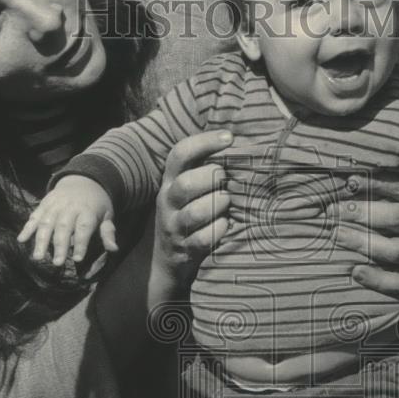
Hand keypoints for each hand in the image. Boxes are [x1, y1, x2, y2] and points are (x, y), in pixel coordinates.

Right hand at [17, 175, 117, 264]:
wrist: (83, 179)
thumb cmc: (97, 204)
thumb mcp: (107, 215)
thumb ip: (108, 232)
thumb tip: (114, 249)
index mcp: (87, 211)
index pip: (84, 228)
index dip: (81, 244)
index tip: (78, 259)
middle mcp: (70, 207)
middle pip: (63, 227)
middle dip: (59, 246)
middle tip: (57, 263)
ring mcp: (55, 204)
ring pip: (46, 223)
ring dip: (41, 240)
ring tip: (38, 257)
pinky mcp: (44, 203)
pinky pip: (34, 215)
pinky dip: (27, 228)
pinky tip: (21, 240)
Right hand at [149, 129, 232, 286]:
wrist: (163, 260)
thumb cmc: (185, 215)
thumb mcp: (184, 191)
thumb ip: (202, 168)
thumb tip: (235, 141)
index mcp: (169, 181)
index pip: (180, 154)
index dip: (204, 142)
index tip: (229, 137)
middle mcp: (168, 202)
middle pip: (186, 183)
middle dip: (212, 177)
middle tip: (225, 180)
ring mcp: (174, 227)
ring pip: (195, 212)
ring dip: (218, 204)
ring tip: (227, 202)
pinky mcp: (184, 250)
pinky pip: (204, 239)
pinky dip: (219, 230)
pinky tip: (225, 225)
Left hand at [326, 172, 398, 294]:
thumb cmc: (396, 215)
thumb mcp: (392, 198)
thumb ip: (375, 190)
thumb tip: (349, 181)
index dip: (374, 185)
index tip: (348, 183)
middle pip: (397, 218)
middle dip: (363, 213)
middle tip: (334, 211)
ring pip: (396, 251)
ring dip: (363, 243)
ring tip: (337, 235)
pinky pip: (398, 282)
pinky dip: (376, 278)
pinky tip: (355, 271)